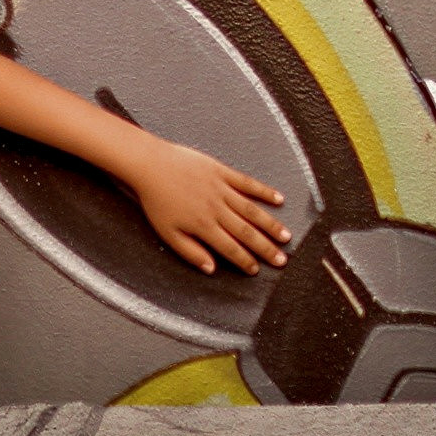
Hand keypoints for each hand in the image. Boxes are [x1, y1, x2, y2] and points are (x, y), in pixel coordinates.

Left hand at [119, 137, 291, 276]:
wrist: (150, 165)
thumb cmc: (156, 200)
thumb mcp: (168, 233)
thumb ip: (191, 252)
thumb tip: (211, 269)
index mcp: (203, 226)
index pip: (230, 248)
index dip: (245, 261)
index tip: (257, 270)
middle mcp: (216, 209)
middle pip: (247, 232)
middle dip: (266, 248)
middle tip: (281, 260)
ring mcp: (221, 188)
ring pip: (252, 210)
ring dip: (271, 225)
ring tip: (286, 236)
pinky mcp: (221, 171)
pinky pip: (247, 183)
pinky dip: (264, 191)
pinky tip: (278, 199)